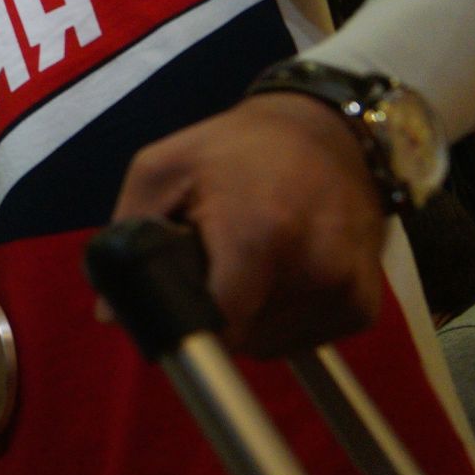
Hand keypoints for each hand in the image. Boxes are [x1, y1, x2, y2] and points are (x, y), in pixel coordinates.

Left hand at [109, 92, 387, 357]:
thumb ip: (128, 234)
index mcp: (260, 235)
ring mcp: (345, 290)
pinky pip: (306, 338)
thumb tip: (110, 313)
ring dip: (250, 317)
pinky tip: (278, 274)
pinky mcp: (364, 305)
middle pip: (243, 339)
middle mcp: (315, 268)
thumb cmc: (234, 148)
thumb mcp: (161, 168)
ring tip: (248, 262)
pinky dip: (283, 319)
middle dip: (217, 313)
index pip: (221, 328)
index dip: (188, 325)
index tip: (177, 305)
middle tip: (214, 262)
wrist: (323, 130)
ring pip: (272, 344)